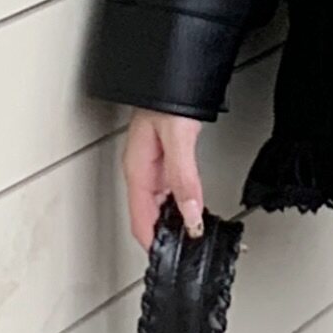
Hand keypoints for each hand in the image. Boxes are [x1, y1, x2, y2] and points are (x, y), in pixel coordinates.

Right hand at [124, 109, 205, 249]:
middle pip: (149, 218)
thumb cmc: (165, 98)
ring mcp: (152, 166)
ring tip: (193, 237)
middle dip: (167, 237)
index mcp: (137, 170)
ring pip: (160, 207)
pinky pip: (169, 193)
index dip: (154, 244)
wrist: (170, 72)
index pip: (140, 221)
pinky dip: (181, 205)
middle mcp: (142, 171)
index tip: (170, 259)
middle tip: (187, 254)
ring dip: (175, 222)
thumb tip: (190, 213)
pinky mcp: (163, 159)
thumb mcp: (178, 138)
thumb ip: (184, 178)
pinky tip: (194, 209)